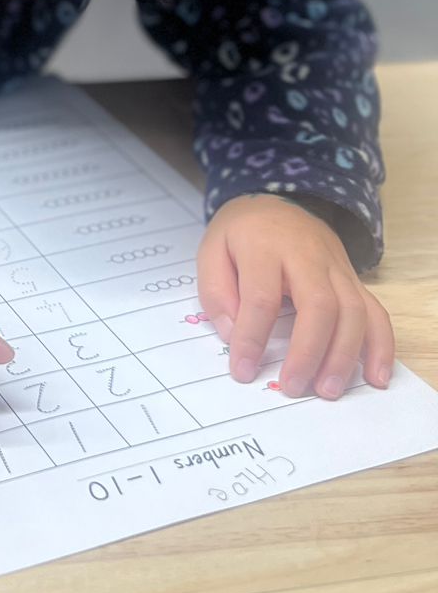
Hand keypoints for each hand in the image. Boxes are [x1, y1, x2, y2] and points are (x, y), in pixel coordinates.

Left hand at [196, 194, 393, 399]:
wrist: (275, 202)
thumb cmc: (240, 234)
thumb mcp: (211, 251)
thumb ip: (216, 293)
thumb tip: (232, 336)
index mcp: (265, 247)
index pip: (261, 297)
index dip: (252, 337)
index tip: (243, 371)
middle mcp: (308, 256)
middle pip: (320, 305)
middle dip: (309, 352)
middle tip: (293, 387)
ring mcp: (337, 268)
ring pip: (354, 311)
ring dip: (345, 355)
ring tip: (328, 390)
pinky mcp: (354, 280)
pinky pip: (376, 312)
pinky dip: (381, 346)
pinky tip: (376, 376)